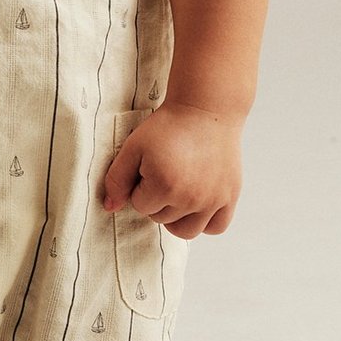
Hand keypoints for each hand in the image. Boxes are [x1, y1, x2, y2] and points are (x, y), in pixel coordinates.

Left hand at [101, 101, 243, 239]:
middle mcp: (191, 198)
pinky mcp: (230, 196)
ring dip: (177, 216)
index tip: (149, 166)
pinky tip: (198, 203)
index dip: (140, 186)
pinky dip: (205, 221)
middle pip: (162, 219)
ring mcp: (213, 200)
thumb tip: (110, 208)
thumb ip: (117, 179)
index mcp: (164, 186)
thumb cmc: (169, 126)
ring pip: (186, 231)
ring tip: (178, 191)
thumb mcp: (133, 147)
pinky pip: (216, 227)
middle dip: (157, 199)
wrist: (206, 109)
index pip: (140, 206)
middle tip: (166, 171)